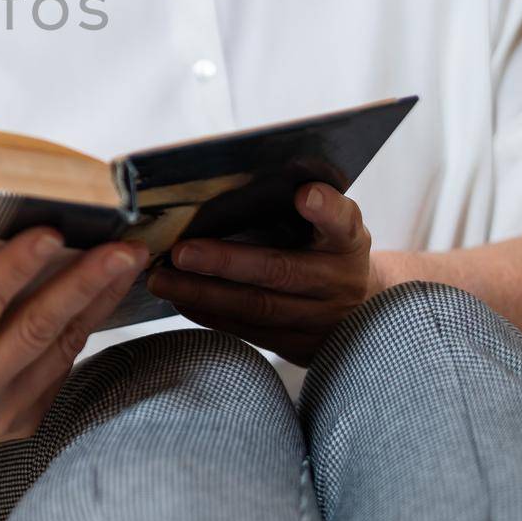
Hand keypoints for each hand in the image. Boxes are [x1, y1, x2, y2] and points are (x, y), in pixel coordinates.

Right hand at [0, 228, 146, 489]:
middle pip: (37, 328)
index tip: (48, 233)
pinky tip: (106, 291)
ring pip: (61, 347)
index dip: (14, 270)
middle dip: (84, 283)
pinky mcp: (26, 420)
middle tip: (122, 247)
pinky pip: (62, 365)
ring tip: (130, 260)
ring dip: (99, 301)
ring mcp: (4, 412)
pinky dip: (87, 326)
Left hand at [146, 182, 379, 365]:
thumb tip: (262, 174)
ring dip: (204, 294)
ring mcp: (319, 320)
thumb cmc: (329, 251)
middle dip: (227, 262)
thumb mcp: (333, 224)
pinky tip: (178, 299)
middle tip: (181, 251)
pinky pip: (248, 330)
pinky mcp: (296, 346)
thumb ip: (312, 203)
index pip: (342, 221)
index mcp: (347, 242)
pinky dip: (210, 314)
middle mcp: (338, 282)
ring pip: (257, 308)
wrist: (359, 311)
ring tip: (162, 279)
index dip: (325, 209)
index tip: (304, 194)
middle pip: (281, 271)